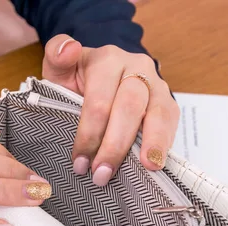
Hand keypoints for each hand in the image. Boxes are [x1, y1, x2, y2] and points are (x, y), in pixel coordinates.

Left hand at [42, 34, 179, 185]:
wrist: (101, 76)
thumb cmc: (77, 81)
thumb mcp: (60, 69)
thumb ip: (56, 55)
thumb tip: (67, 49)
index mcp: (106, 60)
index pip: (98, 101)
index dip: (88, 135)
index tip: (79, 163)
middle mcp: (135, 67)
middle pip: (129, 107)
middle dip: (115, 145)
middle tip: (102, 174)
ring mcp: (155, 83)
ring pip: (158, 111)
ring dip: (151, 143)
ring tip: (147, 168)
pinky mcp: (167, 100)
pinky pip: (171, 120)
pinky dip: (165, 142)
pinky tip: (158, 163)